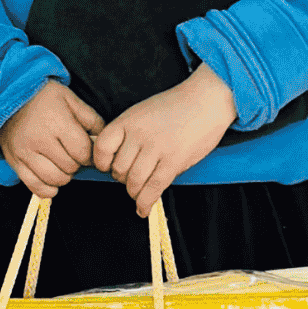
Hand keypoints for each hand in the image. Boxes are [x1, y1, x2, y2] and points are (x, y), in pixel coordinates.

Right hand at [0, 81, 103, 197]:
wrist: (5, 95)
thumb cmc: (40, 96)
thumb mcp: (69, 98)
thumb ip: (90, 118)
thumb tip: (103, 139)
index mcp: (56, 122)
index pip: (83, 152)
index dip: (90, 154)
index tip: (86, 150)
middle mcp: (40, 140)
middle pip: (70, 167)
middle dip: (77, 163)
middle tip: (73, 154)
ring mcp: (25, 153)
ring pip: (54, 179)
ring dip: (64, 176)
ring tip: (62, 164)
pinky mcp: (14, 161)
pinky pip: (34, 186)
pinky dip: (47, 189)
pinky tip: (52, 180)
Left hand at [91, 63, 236, 215]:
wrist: (206, 100)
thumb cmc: (176, 106)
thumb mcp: (143, 112)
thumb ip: (127, 132)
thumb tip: (114, 157)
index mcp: (128, 120)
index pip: (101, 147)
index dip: (101, 162)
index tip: (106, 167)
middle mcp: (139, 135)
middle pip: (118, 168)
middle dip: (122, 178)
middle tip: (130, 178)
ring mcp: (156, 148)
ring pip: (134, 182)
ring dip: (134, 192)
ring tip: (138, 192)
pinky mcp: (173, 161)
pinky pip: (153, 188)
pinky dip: (145, 202)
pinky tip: (143, 208)